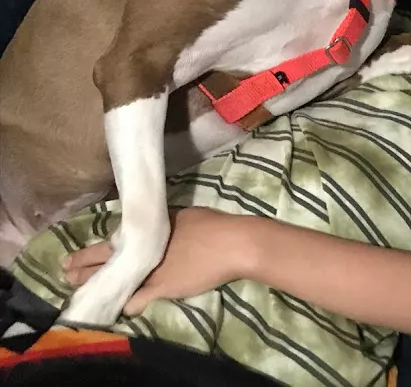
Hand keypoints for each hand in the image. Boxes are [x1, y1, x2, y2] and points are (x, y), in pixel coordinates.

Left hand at [64, 207, 252, 315]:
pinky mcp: (160, 289)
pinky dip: (127, 305)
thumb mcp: (183, 214)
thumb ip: (163, 221)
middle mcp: (141, 250)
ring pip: (113, 281)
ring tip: (81, 290)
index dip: (90, 250)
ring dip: (95, 285)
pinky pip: (135, 302)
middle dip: (82, 266)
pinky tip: (121, 309)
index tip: (75, 255)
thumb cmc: (211, 224)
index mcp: (146, 230)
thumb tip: (153, 223)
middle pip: (103, 258)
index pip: (110, 240)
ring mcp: (148, 272)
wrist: (230, 243)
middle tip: (67, 272)